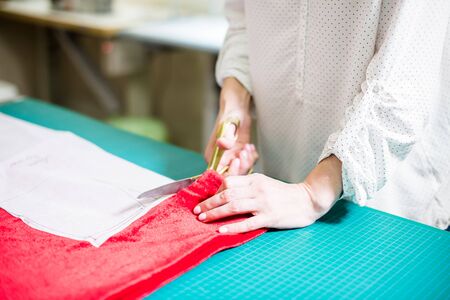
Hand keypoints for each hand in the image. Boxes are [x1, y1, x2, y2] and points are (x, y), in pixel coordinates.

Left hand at [193, 173, 329, 232]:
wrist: (308, 200)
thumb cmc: (284, 194)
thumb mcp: (265, 183)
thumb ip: (247, 186)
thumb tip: (225, 191)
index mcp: (255, 179)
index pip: (229, 181)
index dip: (214, 190)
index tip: (206, 199)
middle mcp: (257, 189)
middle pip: (227, 193)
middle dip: (209, 203)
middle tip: (197, 211)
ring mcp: (263, 203)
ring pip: (233, 206)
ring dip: (215, 213)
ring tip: (203, 219)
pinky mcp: (270, 217)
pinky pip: (247, 223)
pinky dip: (233, 227)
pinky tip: (221, 230)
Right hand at [204, 77, 257, 174]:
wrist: (238, 108)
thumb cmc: (230, 113)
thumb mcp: (229, 124)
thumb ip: (227, 136)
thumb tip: (222, 144)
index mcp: (212, 156)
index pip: (218, 174)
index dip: (229, 171)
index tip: (237, 159)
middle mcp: (220, 160)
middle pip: (232, 175)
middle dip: (241, 166)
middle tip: (245, 151)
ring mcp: (231, 159)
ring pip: (241, 171)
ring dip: (248, 161)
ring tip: (248, 146)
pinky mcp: (239, 156)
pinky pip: (247, 165)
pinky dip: (251, 158)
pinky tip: (250, 147)